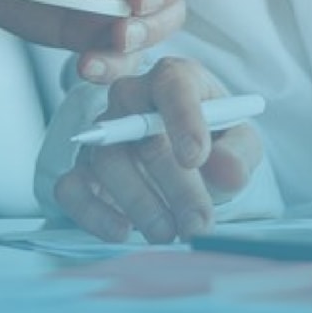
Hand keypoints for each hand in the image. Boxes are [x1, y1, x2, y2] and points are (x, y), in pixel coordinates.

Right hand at [50, 57, 257, 244]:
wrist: (188, 156)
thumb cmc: (214, 139)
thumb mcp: (239, 141)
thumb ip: (239, 153)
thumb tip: (228, 171)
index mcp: (173, 79)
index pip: (172, 85)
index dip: (183, 119)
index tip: (196, 158)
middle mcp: (131, 99)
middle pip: (137, 130)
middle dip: (173, 183)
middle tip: (198, 222)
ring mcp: (102, 133)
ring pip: (106, 160)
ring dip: (140, 203)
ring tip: (171, 233)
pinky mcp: (83, 169)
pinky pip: (72, 187)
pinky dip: (93, 213)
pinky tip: (124, 232)